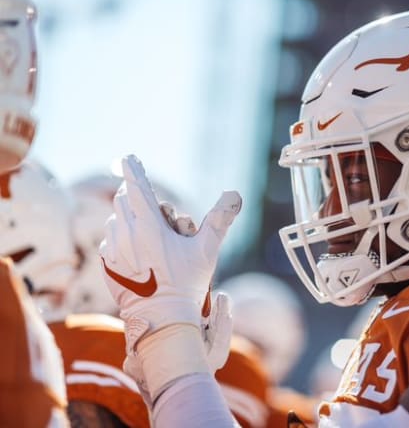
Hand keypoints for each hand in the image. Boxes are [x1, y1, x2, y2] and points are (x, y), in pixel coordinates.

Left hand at [99, 154, 240, 398]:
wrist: (161, 319)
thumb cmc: (186, 284)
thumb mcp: (207, 250)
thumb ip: (219, 219)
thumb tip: (234, 194)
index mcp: (149, 226)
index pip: (137, 187)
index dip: (133, 169)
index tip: (128, 157)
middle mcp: (126, 233)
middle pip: (124, 200)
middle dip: (139, 199)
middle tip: (161, 216)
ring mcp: (113, 249)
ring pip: (116, 219)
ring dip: (130, 219)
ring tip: (151, 236)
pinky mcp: (107, 264)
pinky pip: (110, 240)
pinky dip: (122, 239)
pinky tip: (138, 254)